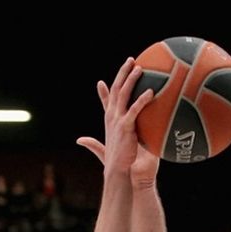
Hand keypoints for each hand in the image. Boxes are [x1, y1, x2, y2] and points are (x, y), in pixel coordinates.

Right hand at [74, 58, 153, 185]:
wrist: (117, 171)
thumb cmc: (116, 162)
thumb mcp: (104, 149)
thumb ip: (93, 143)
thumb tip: (79, 140)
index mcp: (109, 121)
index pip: (105, 102)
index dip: (103, 91)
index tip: (100, 82)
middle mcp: (111, 117)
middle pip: (115, 90)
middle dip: (122, 73)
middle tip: (131, 60)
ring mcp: (117, 120)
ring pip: (123, 94)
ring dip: (131, 79)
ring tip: (140, 68)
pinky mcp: (126, 127)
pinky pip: (134, 109)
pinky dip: (141, 100)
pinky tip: (151, 92)